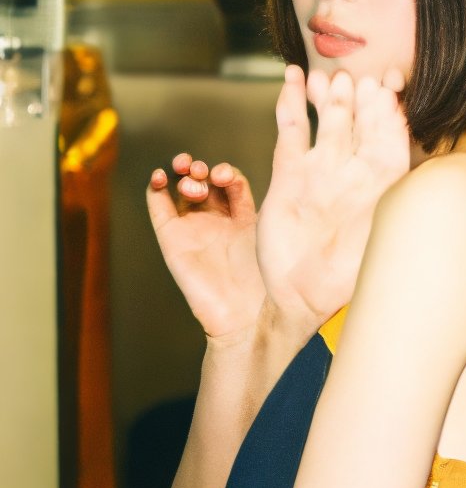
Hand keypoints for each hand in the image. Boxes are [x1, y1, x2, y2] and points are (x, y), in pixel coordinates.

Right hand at [147, 154, 264, 339]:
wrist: (247, 318)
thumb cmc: (269, 280)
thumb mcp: (274, 235)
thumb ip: (275, 205)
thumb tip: (290, 169)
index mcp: (243, 217)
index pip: (230, 181)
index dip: (226, 172)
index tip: (225, 176)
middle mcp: (217, 220)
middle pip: (204, 181)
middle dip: (202, 169)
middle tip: (203, 171)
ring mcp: (194, 229)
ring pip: (181, 190)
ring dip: (183, 175)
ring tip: (190, 178)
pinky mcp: (172, 240)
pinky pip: (159, 209)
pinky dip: (155, 188)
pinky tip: (159, 176)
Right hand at [256, 65, 409, 329]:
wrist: (301, 298)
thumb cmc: (347, 278)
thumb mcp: (382, 244)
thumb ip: (401, 212)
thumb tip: (438, 185)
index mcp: (382, 184)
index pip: (391, 136)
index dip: (391, 110)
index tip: (390, 86)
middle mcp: (354, 170)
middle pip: (361, 120)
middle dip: (361, 97)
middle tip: (358, 78)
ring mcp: (321, 167)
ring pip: (328, 118)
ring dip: (330, 95)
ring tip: (330, 77)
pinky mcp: (288, 171)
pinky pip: (291, 129)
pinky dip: (291, 101)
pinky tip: (293, 77)